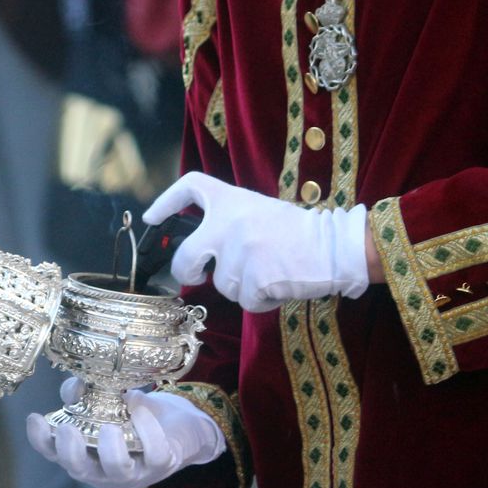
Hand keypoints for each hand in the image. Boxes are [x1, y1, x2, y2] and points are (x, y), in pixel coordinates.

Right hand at [26, 378, 224, 487]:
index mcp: (85, 453)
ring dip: (110, 449)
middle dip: (71, 452)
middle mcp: (104, 468)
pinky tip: (140, 411)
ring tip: (109, 427)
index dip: (41, 440)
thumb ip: (83, 394)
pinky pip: (154, 454)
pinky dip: (147, 431)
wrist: (177, 424)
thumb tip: (74, 386)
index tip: (34, 418)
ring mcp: (134, 471)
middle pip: (80, 470)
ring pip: (118, 470)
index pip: (55, 453)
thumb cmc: (131, 413)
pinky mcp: (162, 464)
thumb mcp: (104, 401)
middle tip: (68, 430)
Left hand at [144, 171, 370, 312]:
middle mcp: (228, 223)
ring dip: (242, 286)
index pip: (191, 187)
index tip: (152, 218)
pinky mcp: (254, 279)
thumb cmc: (299, 231)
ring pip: (222, 284)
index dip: (166, 201)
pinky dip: (260, 300)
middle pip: (185, 256)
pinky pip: (245, 301)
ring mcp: (239, 252)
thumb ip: (229, 221)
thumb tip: (202, 248)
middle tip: (196, 273)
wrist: (335, 246)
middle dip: (186, 271)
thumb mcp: (259, 210)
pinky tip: (278, 285)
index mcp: (231, 200)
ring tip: (269, 271)